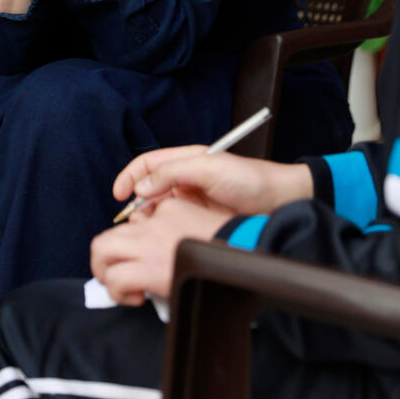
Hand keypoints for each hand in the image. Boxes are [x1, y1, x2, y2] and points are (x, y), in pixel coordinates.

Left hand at [90, 196, 231, 305]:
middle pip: (108, 234)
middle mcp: (154, 221)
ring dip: (105, 273)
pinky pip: (115, 278)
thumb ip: (176, 225)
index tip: (140, 260)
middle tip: (114, 273)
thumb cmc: (228, 244)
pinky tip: (134, 297)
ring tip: (119, 286)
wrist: (243, 252)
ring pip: (102, 251)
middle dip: (104, 257)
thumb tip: (160, 244)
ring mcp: (148, 242)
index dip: (132, 244)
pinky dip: (118, 291)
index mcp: (168, 207)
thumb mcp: (199, 221)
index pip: (134, 222)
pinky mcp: (148, 266)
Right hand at [113, 146, 313, 219]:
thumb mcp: (210, 169)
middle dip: (135, 203)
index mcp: (187, 160)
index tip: (119, 195)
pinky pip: (172, 223)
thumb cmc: (251, 179)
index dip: (129, 177)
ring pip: (158, 209)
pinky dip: (162, 230)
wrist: (280, 202)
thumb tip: (142, 186)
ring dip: (148, 219)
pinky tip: (162, 238)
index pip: (147, 164)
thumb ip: (174, 172)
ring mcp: (192, 200)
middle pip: (148, 188)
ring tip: (147, 231)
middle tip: (132, 221)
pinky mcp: (198, 220)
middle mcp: (186, 179)